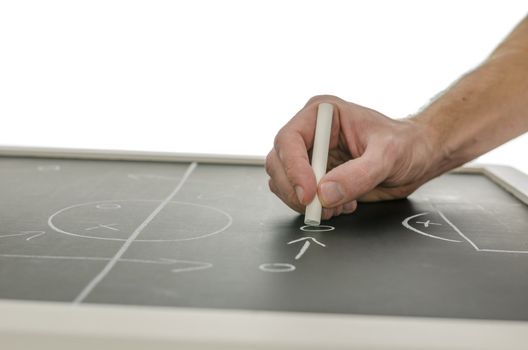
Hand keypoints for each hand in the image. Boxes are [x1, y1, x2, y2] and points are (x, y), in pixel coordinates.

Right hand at [266, 95, 437, 219]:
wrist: (417, 158)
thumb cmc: (406, 145)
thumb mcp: (387, 156)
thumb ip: (357, 175)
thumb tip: (324, 194)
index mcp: (322, 115)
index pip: (289, 139)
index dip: (293, 168)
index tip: (308, 194)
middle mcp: (311, 133)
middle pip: (278, 162)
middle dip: (294, 190)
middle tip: (317, 208)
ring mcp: (311, 156)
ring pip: (283, 182)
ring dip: (304, 202)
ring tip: (337, 206)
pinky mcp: (315, 177)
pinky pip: (298, 196)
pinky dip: (314, 207)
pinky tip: (341, 205)